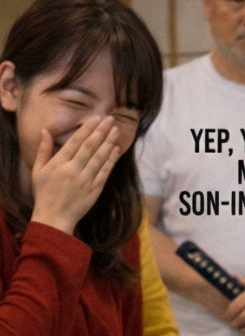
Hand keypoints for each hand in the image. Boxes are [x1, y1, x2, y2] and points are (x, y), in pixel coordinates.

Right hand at [30, 116, 121, 233]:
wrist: (54, 217)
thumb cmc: (44, 193)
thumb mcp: (38, 170)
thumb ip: (43, 150)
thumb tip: (45, 131)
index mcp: (59, 163)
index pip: (75, 142)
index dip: (87, 129)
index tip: (96, 118)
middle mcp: (73, 170)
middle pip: (90, 147)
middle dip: (101, 131)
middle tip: (110, 119)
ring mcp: (85, 180)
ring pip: (99, 158)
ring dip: (109, 143)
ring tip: (116, 130)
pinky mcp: (94, 190)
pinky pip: (104, 172)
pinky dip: (111, 160)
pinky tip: (116, 149)